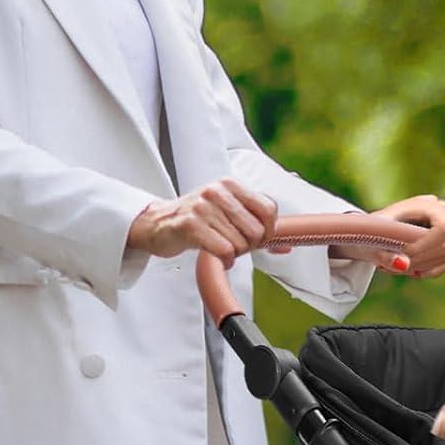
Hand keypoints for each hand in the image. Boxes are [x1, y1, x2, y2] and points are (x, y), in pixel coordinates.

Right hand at [126, 180, 277, 263]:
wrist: (158, 223)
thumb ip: (258, 227)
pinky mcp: (191, 225)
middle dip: (248, 246)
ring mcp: (203, 206)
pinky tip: (214, 255)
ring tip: (218, 245)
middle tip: (232, 243)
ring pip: (240, 244)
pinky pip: (224, 251)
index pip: (269, 209)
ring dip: (233, 254)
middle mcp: (217, 191)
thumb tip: (286, 245)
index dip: (268, 231)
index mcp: (230, 185)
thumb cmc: (198, 220)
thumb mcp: (228, 215)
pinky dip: (224, 260)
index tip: (256, 237)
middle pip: (256, 231)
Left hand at [335, 194, 444, 277]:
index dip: (425, 246)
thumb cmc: (375, 228)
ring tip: (394, 267)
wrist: (377, 229)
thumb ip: (386, 252)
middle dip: (418, 259)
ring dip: (420, 267)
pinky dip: (427, 271)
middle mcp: (442, 213)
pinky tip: (409, 271)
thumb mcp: (375, 237)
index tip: (403, 254)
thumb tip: (403, 265)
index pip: (442, 230)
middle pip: (444, 246)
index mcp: (429, 204)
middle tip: (392, 265)